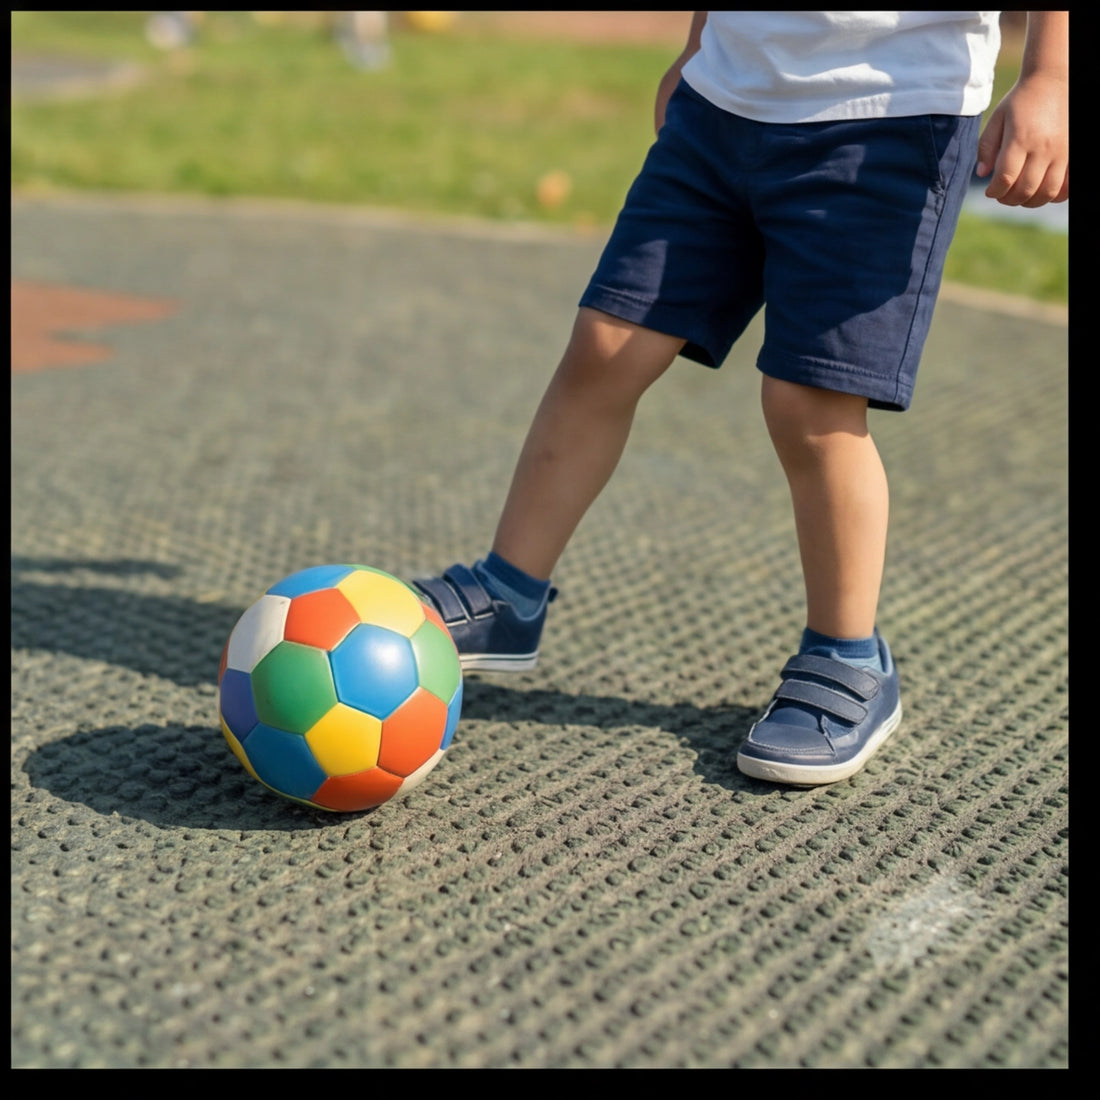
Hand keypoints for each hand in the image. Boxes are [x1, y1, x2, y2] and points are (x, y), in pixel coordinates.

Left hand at [976, 74, 1068, 206]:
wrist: (1053, 80)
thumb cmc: (1021, 100)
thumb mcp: (997, 119)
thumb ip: (986, 147)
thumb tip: (982, 174)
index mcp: (1020, 139)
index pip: (1005, 179)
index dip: (994, 192)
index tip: (990, 191)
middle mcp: (1043, 147)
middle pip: (1025, 190)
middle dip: (1009, 200)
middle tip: (1002, 196)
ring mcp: (1062, 151)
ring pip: (1047, 192)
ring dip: (1030, 202)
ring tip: (1020, 196)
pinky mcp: (1073, 152)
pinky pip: (1067, 185)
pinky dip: (1055, 195)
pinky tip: (1043, 191)